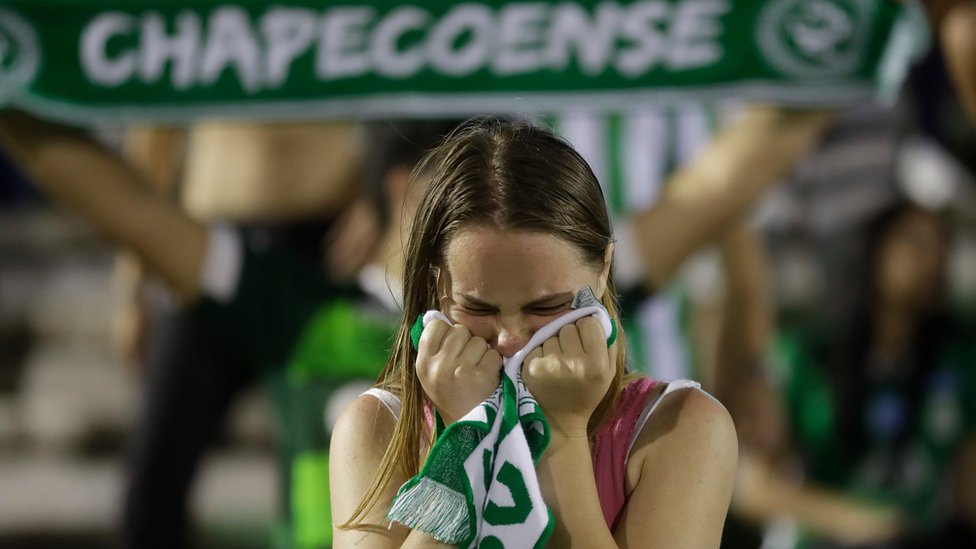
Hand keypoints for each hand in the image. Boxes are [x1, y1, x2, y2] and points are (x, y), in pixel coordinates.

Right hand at [415, 319, 501, 424]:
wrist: (467, 430)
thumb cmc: (451, 396)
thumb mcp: (431, 374)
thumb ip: (433, 348)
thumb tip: (435, 315)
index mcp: (423, 363)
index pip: (435, 325)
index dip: (447, 333)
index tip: (452, 348)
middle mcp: (439, 366)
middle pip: (460, 330)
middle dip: (467, 343)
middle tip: (467, 364)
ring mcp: (460, 371)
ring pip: (478, 341)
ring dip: (482, 354)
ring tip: (476, 372)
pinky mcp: (481, 377)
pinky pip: (493, 354)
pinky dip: (494, 364)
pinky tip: (487, 378)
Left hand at [522, 317, 614, 438]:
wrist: (559, 422)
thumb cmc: (586, 394)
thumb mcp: (608, 373)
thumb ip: (608, 344)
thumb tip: (598, 314)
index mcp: (597, 364)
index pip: (589, 323)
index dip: (586, 330)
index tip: (585, 342)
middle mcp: (574, 363)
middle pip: (568, 327)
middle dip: (569, 337)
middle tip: (570, 354)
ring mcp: (550, 365)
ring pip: (551, 335)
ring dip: (553, 345)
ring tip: (557, 363)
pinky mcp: (531, 367)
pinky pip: (536, 345)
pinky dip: (540, 353)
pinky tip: (545, 368)